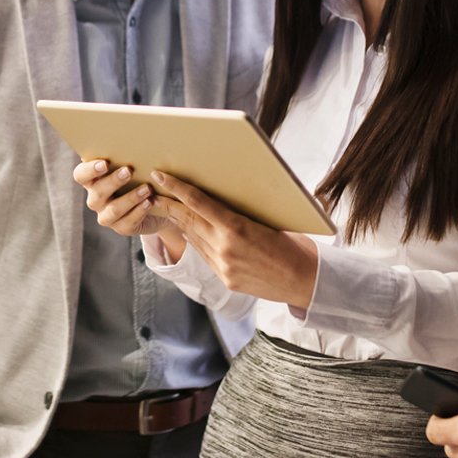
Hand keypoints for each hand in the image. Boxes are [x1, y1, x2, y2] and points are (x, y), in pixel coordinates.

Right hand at [73, 159, 171, 236]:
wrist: (158, 203)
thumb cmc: (141, 177)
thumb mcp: (134, 165)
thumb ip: (126, 155)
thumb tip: (135, 136)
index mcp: (93, 180)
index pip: (81, 175)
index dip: (89, 170)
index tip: (104, 163)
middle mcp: (96, 199)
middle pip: (97, 192)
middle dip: (113, 182)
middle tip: (128, 171)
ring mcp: (107, 216)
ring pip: (113, 210)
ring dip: (130, 198)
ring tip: (146, 189)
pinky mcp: (121, 228)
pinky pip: (127, 223)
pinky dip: (139, 212)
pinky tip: (149, 202)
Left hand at [147, 171, 318, 308]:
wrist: (304, 281)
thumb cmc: (292, 245)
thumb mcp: (268, 221)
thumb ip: (240, 214)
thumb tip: (221, 200)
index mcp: (236, 227)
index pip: (198, 202)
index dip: (175, 188)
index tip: (159, 176)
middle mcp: (224, 247)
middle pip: (188, 220)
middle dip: (168, 204)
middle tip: (153, 190)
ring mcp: (223, 266)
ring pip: (193, 238)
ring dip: (179, 222)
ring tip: (167, 207)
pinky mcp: (225, 279)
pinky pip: (204, 254)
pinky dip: (195, 240)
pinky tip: (190, 231)